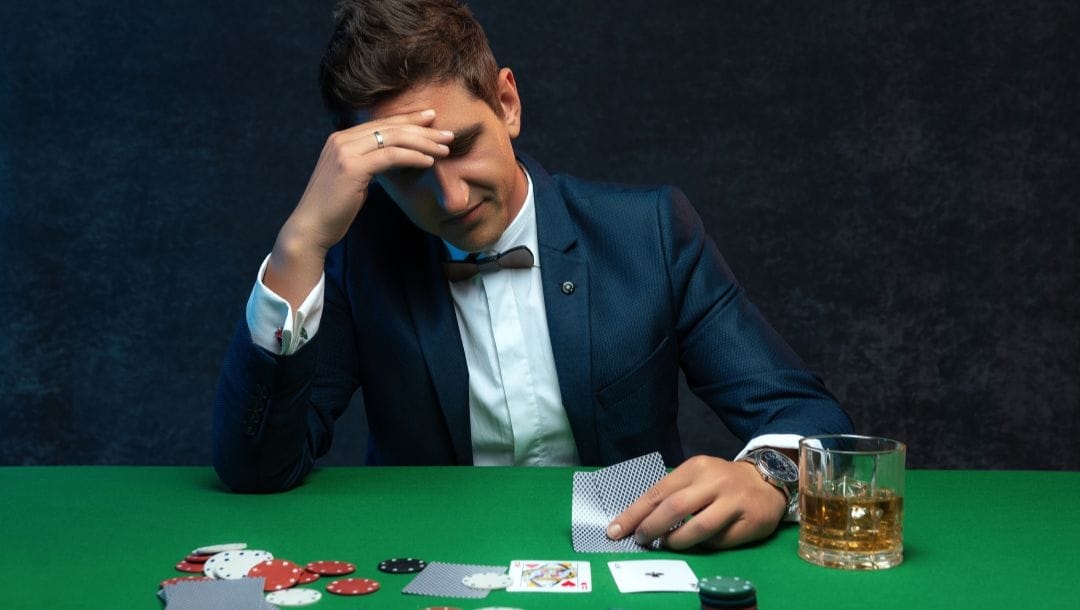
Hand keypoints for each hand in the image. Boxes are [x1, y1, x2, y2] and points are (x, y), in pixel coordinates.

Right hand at [265, 109, 453, 306]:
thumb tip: (393, 158)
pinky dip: (413, 157)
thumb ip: (369, 162)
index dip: (408, 118)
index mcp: (342, 139)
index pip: (382, 122)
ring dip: (423, 142)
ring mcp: (345, 151)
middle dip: (422, 128)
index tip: (431, 118)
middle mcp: (341, 139)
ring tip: (444, 148)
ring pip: (393, 138)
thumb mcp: (354, 178)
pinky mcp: (351, 167)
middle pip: (390, 126)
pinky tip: (429, 161)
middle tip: (448, 133)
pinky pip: (390, 156)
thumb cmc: (335, 208)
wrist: (312, 227)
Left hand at [605, 455, 787, 550]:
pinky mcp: (750, 522)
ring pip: (698, 528)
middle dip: (651, 527)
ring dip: (676, 541)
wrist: (767, 479)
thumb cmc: (721, 481)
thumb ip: (673, 493)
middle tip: (639, 540)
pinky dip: (704, 546)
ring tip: (666, 544)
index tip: (616, 529)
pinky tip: (697, 543)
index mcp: (696, 468)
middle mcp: (714, 482)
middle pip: (675, 508)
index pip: (658, 492)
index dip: (634, 513)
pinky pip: (720, 540)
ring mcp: (734, 502)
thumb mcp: (696, 476)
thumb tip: (639, 519)